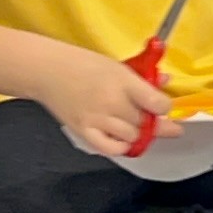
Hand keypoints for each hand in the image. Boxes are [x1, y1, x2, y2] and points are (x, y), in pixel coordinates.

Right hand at [40, 44, 174, 155]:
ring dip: (136, 133)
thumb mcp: (116, 65)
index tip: (162, 107)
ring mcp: (97, 120)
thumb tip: (165, 81)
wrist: (47, 71)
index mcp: (123, 81)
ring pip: (131, 137)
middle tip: (148, 117)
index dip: (165, 107)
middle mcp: (112, 103)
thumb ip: (142, 77)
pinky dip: (120, 147)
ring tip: (131, 123)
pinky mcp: (84, 132)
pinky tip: (121, 139)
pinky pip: (110, 149)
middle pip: (145, 122)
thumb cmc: (83, 64)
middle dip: (151, 121)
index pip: (157, 103)